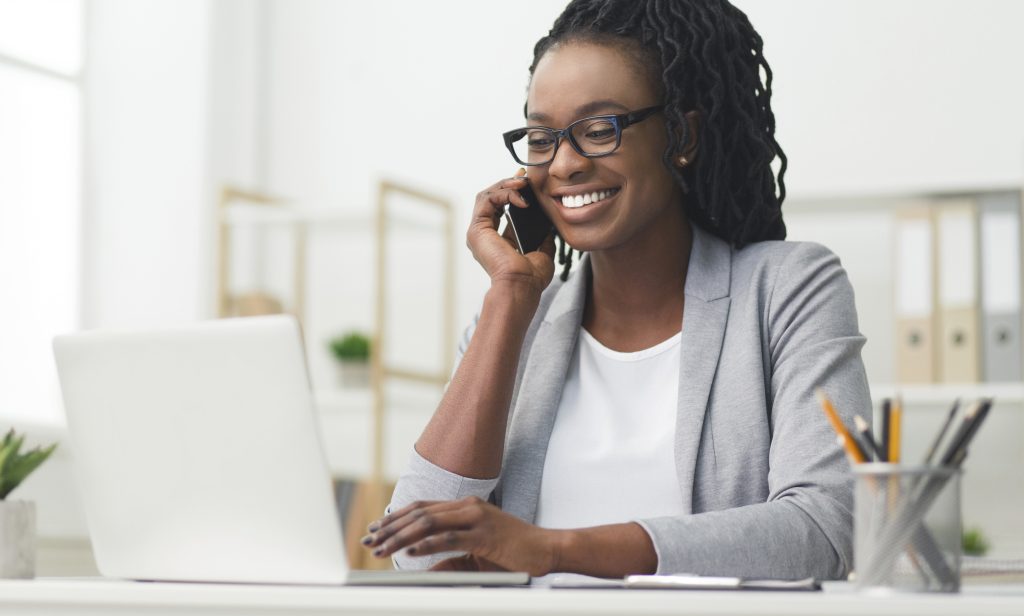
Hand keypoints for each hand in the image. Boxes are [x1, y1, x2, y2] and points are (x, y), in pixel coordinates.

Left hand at [362, 496, 560, 576]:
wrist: (546, 550)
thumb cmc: (513, 553)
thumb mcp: (475, 553)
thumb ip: (450, 557)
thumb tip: (423, 568)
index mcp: (465, 507)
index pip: (422, 507)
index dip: (396, 517)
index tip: (376, 528)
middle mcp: (468, 507)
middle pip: (420, 513)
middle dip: (391, 527)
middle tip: (370, 540)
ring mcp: (477, 518)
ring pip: (429, 523)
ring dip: (401, 536)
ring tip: (383, 548)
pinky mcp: (485, 534)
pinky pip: (450, 538)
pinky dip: (428, 545)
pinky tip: (411, 552)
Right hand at [467, 172, 555, 293]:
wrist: (522, 286)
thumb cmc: (531, 277)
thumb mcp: (542, 252)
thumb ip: (542, 238)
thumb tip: (549, 227)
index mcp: (496, 240)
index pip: (500, 207)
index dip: (512, 192)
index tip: (527, 183)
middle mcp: (483, 235)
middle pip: (491, 198)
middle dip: (508, 184)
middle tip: (525, 177)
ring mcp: (478, 232)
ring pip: (486, 195)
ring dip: (505, 185)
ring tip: (523, 183)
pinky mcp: (477, 229)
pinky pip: (486, 200)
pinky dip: (503, 193)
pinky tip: (520, 198)